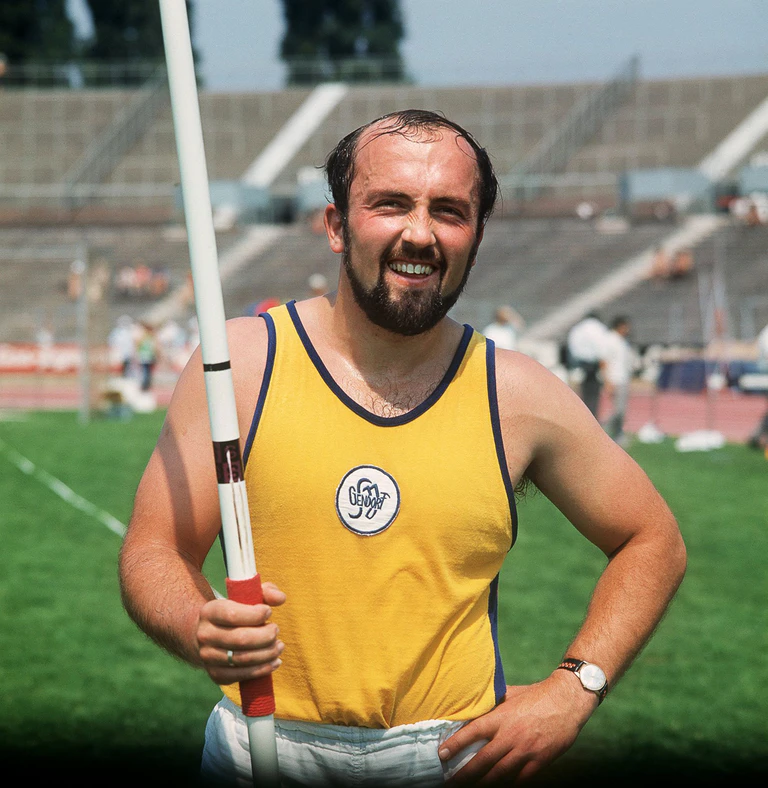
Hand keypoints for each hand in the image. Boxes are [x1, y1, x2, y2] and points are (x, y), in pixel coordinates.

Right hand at [196, 581, 285, 683]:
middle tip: (276, 630)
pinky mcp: (215, 674)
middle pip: (240, 639)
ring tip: (279, 646)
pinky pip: (241, 675)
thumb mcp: (246, 596)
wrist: (209, 634)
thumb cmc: (235, 611)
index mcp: (210, 611)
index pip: (232, 615)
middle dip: (265, 636)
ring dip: (267, 654)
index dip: (255, 615)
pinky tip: (275, 661)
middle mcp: (205, 635)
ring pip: (242, 659)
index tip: (269, 612)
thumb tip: (281, 599)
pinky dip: (262, 669)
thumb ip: (266, 592)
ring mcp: (208, 657)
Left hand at [439, 673, 597, 784]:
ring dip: (483, 782)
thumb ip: (494, 701)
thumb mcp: (511, 693)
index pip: (472, 732)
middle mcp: (510, 736)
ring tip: (471, 787)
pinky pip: (521, 779)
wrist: (566, 700)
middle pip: (482, 760)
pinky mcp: (540, 761)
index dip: (455, 744)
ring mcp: (525, 750)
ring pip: (499, 773)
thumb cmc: (537, 694)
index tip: (441, 755)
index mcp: (501, 717)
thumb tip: (476, 702)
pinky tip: (500, 785)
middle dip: (464, 773)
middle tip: (450, 781)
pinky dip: (510, 783)